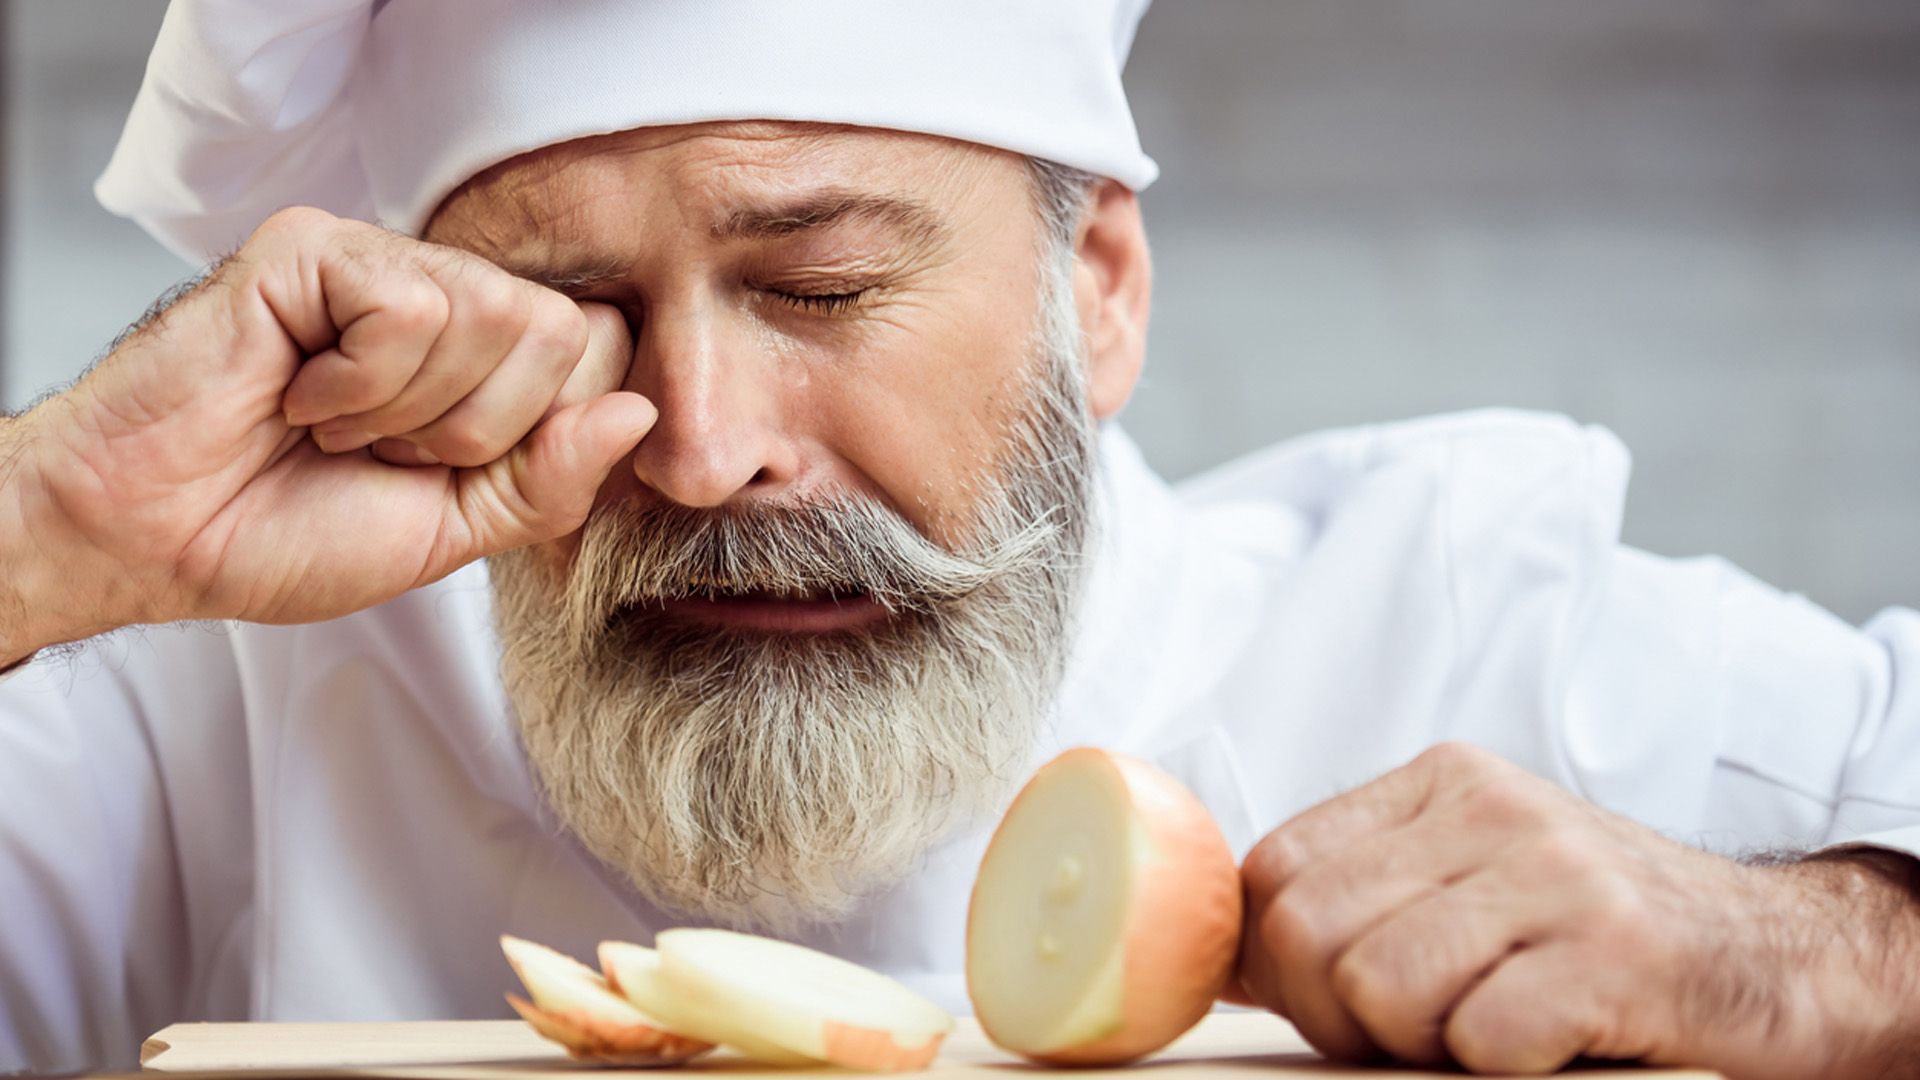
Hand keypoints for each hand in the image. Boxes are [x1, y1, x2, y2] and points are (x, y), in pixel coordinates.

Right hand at [2, 206, 652, 655]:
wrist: (158, 542)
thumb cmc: (286, 530)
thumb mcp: (455, 531)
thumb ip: (551, 480)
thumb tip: (639, 414)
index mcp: (482, 356)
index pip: (597, 350)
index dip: (542, 430)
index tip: (450, 473)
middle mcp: (441, 293)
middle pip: (559, 331)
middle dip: (478, 429)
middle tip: (383, 451)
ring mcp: (379, 261)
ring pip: (492, 314)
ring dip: (409, 411)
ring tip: (333, 426)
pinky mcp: (315, 247)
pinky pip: (409, 308)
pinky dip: (357, 385)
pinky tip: (297, 395)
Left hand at [1236, 742, 1919, 1077]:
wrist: (1786, 958)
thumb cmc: (1600, 939)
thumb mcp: (1473, 882)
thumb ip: (1362, 900)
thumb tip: (1226, 960)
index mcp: (1439, 783)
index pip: (1274, 869)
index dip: (1278, 962)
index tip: (1334, 1006)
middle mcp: (1491, 808)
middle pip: (1308, 931)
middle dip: (1338, 1016)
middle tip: (1414, 1037)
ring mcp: (1556, 873)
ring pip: (1380, 983)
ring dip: (1423, 1044)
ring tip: (1493, 1029)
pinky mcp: (1617, 951)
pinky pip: (1482, 1035)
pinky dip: (1503, 1065)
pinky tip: (1556, 1041)